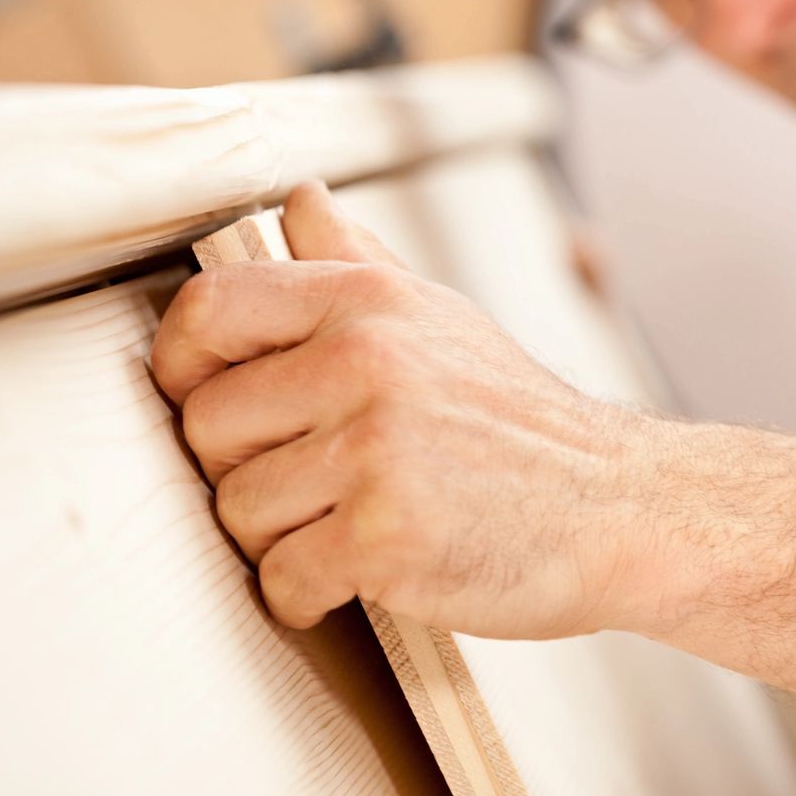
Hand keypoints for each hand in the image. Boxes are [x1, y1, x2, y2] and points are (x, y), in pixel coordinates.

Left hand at [150, 182, 657, 634]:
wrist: (615, 503)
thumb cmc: (523, 422)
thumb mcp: (442, 320)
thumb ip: (356, 263)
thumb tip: (300, 201)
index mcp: (368, 303)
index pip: (208, 311)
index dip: (180, 365)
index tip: (199, 399)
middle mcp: (365, 362)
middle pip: (207, 427)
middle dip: (243, 470)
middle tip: (306, 485)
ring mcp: (376, 449)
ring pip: (239, 510)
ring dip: (279, 537)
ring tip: (342, 526)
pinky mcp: (386, 536)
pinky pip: (284, 578)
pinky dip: (308, 593)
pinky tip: (352, 576)